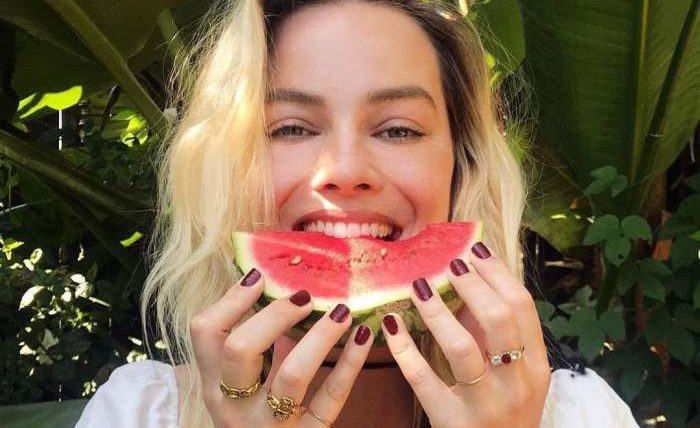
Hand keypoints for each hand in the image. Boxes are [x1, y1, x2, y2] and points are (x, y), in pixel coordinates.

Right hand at [190, 268, 373, 427]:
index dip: (231, 299)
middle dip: (274, 315)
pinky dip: (351, 363)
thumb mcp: (245, 385)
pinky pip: (331, 397)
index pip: (205, 332)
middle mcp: (235, 404)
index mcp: (215, 384)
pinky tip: (363, 336)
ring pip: (292, 374)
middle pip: (240, 349)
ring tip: (341, 311)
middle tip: (304, 296)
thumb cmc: (258, 417)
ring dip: (320, 336)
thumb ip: (260, 346)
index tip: (260, 276)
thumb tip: (283, 294)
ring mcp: (270, 424)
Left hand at [381, 242, 550, 427]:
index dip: (497, 273)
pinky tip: (390, 324)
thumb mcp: (515, 374)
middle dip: (471, 284)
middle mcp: (516, 383)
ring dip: (437, 311)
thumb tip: (468, 283)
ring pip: (462, 348)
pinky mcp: (451, 421)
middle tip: (449, 262)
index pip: (522, 307)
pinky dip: (404, 348)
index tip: (475, 249)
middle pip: (498, 320)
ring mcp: (485, 404)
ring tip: (418, 285)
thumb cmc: (504, 408)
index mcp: (536, 366)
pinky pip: (423, 379)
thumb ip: (496, 334)